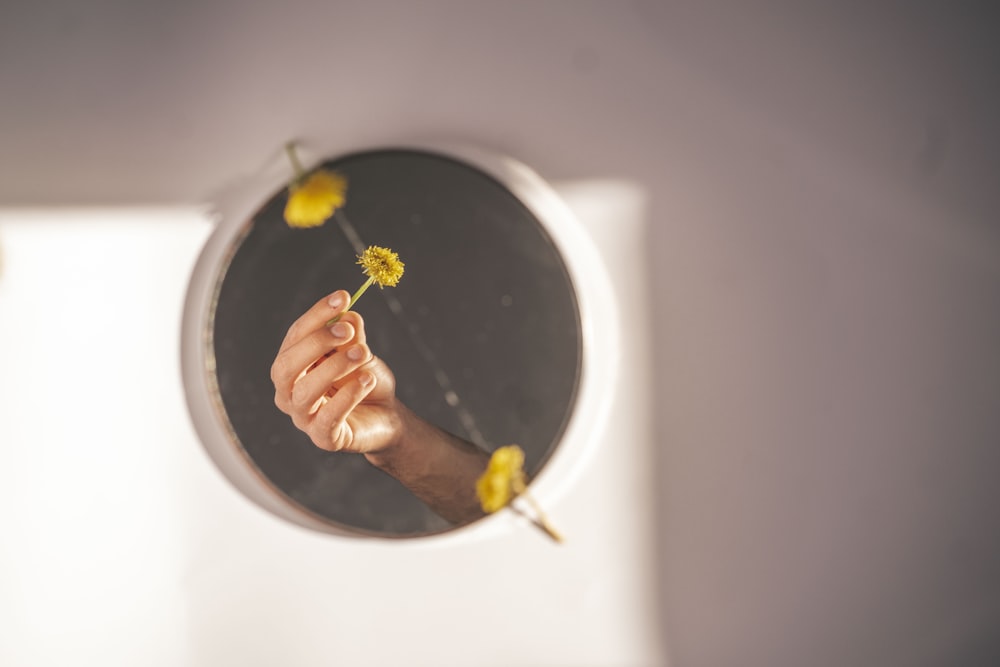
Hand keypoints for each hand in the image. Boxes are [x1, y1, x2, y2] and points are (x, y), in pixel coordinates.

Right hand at [270, 290, 400, 452]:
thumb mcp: (359, 352)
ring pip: (305, 392)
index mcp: (292, 367)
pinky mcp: (324, 438)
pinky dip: (347, 396)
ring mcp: (303, 419)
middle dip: (316, 342)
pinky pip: (328, 418)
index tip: (342, 297)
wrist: (386, 416)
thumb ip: (351, 337)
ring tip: (363, 353)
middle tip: (347, 330)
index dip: (316, 315)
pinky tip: (367, 380)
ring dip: (335, 367)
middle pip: (285, 366)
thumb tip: (347, 316)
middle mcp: (289, 393)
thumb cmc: (364, 380)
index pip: (294, 337)